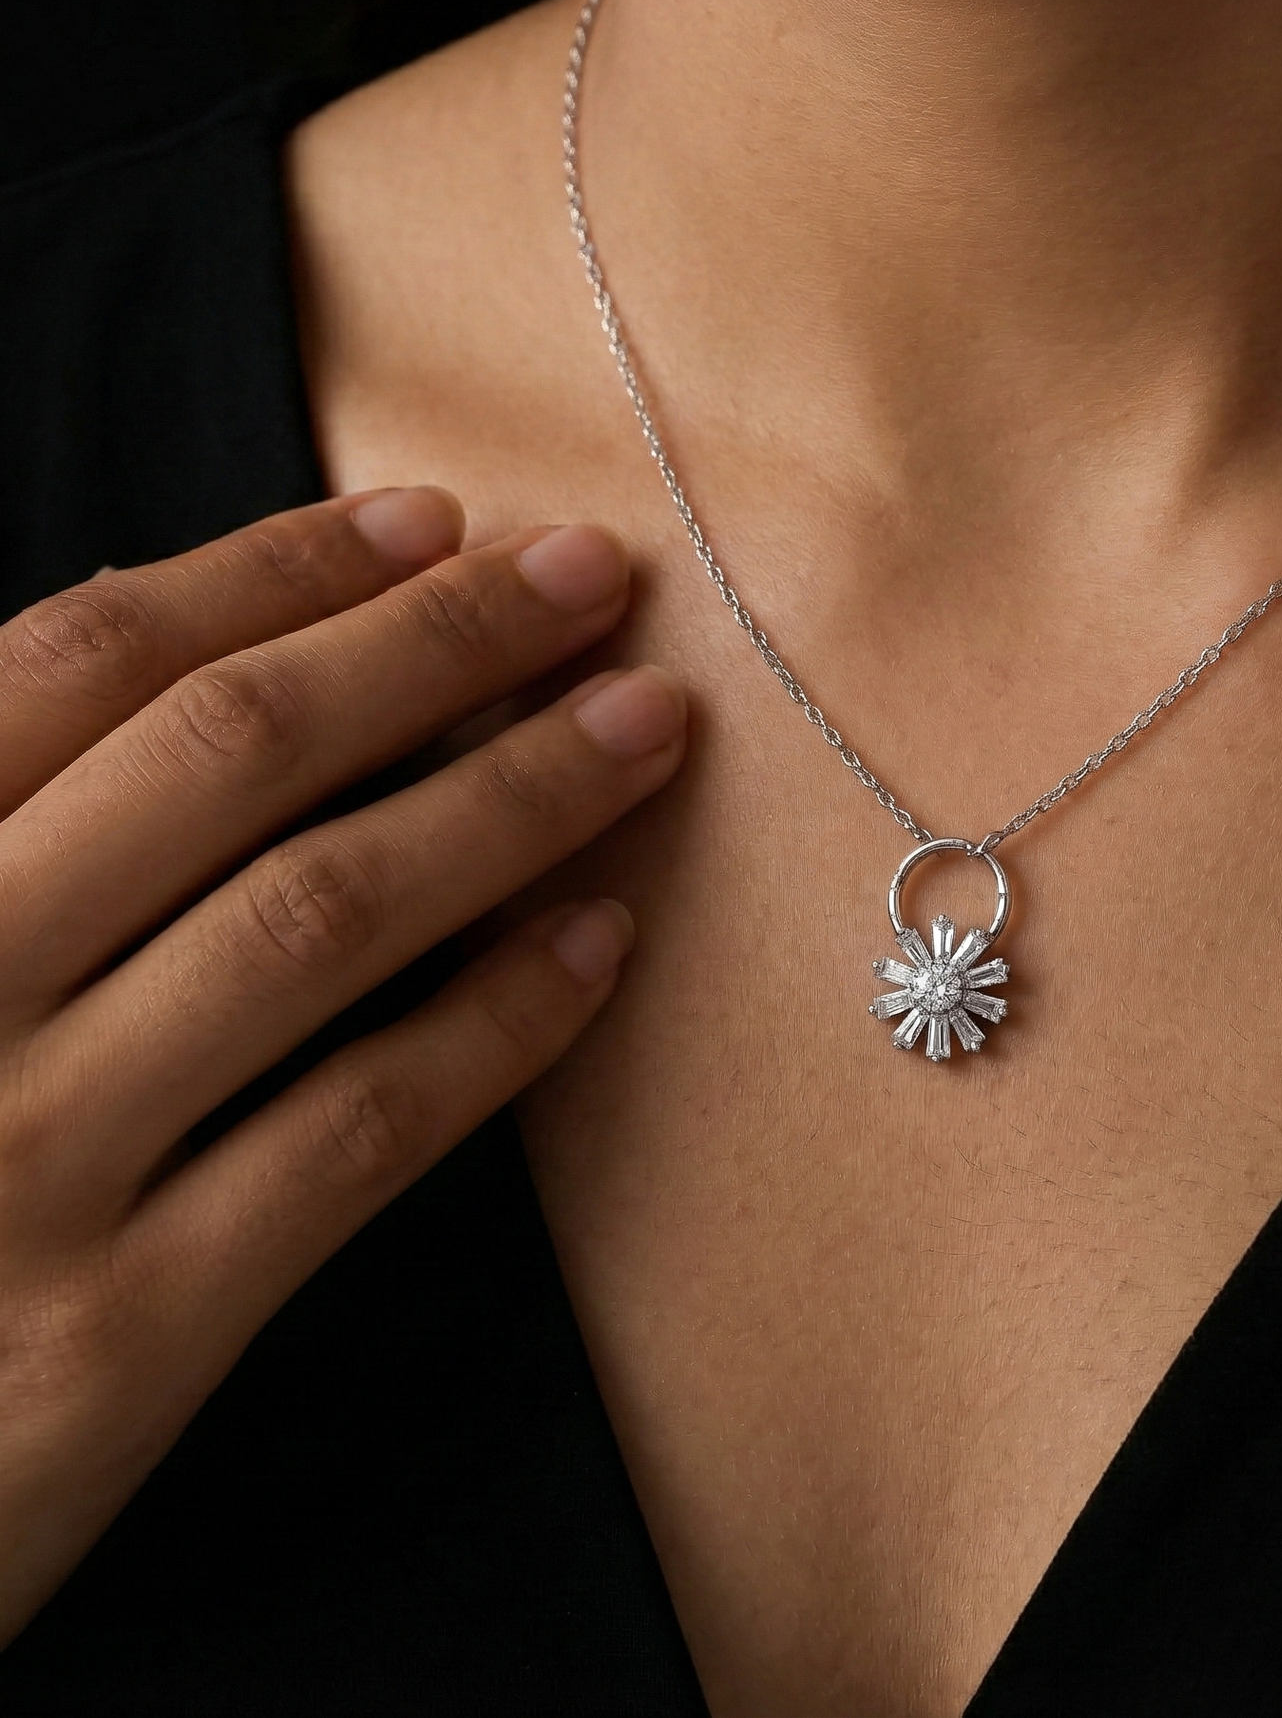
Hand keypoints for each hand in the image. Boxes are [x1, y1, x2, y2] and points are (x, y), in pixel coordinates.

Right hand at [0, 491, 684, 1639]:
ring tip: (641, 726)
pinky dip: (492, 1025)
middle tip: (589, 575)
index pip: (81, 663)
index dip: (272, 570)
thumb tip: (206, 664)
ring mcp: (19, 1166)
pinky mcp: (116, 1338)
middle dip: (433, 643)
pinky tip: (599, 940)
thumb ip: (7, 836)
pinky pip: (349, 1134)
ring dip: (507, 798)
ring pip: (315, 916)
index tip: (429, 520)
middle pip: (229, 754)